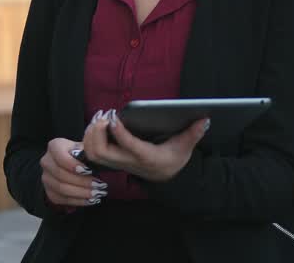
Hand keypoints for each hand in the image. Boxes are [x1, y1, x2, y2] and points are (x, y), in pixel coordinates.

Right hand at [39, 137, 107, 207]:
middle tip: (99, 185)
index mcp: (54, 146)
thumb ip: (88, 153)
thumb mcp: (84, 148)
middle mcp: (46, 161)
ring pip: (62, 189)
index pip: (61, 157)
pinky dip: (78, 201)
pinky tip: (91, 200)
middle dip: (82, 182)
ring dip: (81, 193)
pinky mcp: (49, 191)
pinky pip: (62, 199)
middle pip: (61, 175)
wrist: (71, 164)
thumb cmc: (81, 155)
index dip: (74, 165)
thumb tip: (96, 161)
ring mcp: (46, 178)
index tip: (90, 171)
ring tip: (97, 194)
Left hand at [81, 109, 208, 181]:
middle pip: (101, 151)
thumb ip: (193, 134)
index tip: (114, 117)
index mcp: (146, 157)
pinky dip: (89, 138)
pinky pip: (91, 152)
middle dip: (98, 132)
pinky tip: (97, 124)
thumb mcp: (185, 147)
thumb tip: (204, 119)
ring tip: (99, 118)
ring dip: (90, 134)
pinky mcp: (111, 160)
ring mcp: (117, 162)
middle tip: (104, 115)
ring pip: (92, 152)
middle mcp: (128, 161)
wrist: (165, 179)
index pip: (129, 146)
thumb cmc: (173, 159)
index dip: (119, 132)